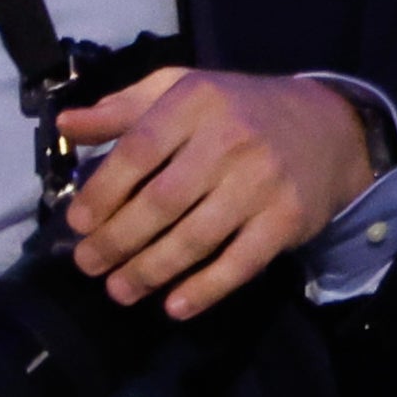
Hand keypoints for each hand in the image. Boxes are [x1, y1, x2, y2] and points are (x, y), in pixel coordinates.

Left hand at [59, 68, 382, 318]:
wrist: (330, 129)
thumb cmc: (238, 110)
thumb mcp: (182, 90)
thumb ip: (123, 108)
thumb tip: (66, 127)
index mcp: (196, 102)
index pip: (138, 151)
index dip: (103, 192)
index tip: (78, 223)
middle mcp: (231, 141)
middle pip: (161, 202)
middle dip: (117, 240)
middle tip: (89, 265)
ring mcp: (263, 183)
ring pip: (196, 237)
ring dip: (151, 270)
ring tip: (120, 290)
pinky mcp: (288, 220)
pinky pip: (241, 262)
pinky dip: (206, 288)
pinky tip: (175, 306)